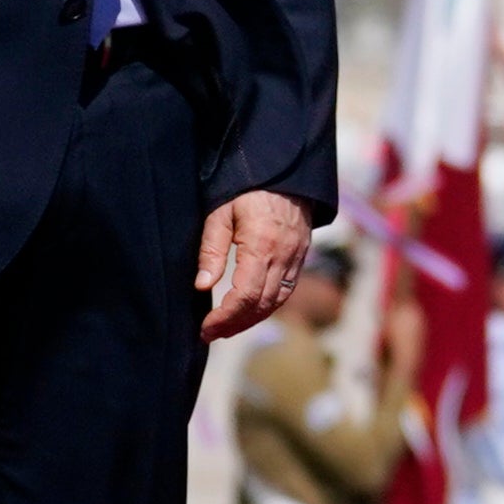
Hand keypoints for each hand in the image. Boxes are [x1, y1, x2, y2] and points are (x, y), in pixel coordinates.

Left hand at [194, 190, 309, 341]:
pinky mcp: (300, 257)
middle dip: (235, 325)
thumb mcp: (220, 213)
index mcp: (262, 245)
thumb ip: (212, 250)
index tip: (205, 328)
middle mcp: (283, 256)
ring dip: (251, 320)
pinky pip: (285, 291)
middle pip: (261, 305)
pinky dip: (267, 306)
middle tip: (211, 334)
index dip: (224, 318)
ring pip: (276, 302)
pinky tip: (250, 311)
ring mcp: (296, 258)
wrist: (286, 170)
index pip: (244, 296)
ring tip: (227, 328)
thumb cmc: (247, 189)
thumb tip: (202, 287)